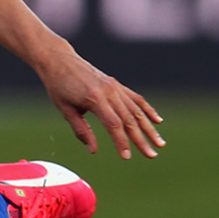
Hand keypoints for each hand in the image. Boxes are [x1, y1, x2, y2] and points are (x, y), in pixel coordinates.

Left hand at [37, 51, 164, 159]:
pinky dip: (147, 110)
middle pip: (130, 119)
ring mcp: (115, 87)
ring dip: (149, 128)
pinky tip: (157, 121)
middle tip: (152, 155)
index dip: (122, 141)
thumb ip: (81, 130)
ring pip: (136, 110)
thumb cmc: (59, 86)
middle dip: (141, 140)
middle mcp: (109, 91)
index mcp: (95, 98)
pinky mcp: (116, 84)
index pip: (113, 124)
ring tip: (160, 143)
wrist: (60, 61)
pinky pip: (136, 98)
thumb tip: (93, 151)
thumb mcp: (65, 110)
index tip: (127, 157)